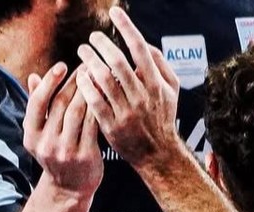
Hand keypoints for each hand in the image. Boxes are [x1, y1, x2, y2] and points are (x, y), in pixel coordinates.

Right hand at [23, 62, 104, 199]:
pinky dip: (99, 107)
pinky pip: (93, 125)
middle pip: (60, 104)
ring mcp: (65, 151)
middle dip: (74, 81)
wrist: (70, 188)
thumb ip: (38, 106)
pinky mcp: (85, 155)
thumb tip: (32, 76)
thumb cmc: (57, 152)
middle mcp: (46, 144)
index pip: (37, 103)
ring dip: (89, 91)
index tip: (62, 65)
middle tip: (87, 64)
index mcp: (31, 135)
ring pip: (78, 112)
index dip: (49, 82)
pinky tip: (106, 94)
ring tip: (98, 75)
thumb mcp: (42, 133)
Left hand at [76, 6, 181, 166]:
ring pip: (104, 80)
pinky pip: (95, 101)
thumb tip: (144, 43)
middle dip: (101, 44)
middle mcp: (142, 97)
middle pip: (118, 62)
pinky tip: (81, 76)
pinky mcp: (112, 126)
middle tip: (92, 37)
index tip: (114, 13)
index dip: (126, 27)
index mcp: (157, 85)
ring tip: (82, 52)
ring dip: (90, 61)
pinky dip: (86, 86)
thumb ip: (161, 64)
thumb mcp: (172, 91)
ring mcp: (127, 112)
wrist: (158, 154)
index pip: (140, 49)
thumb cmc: (162, 118)